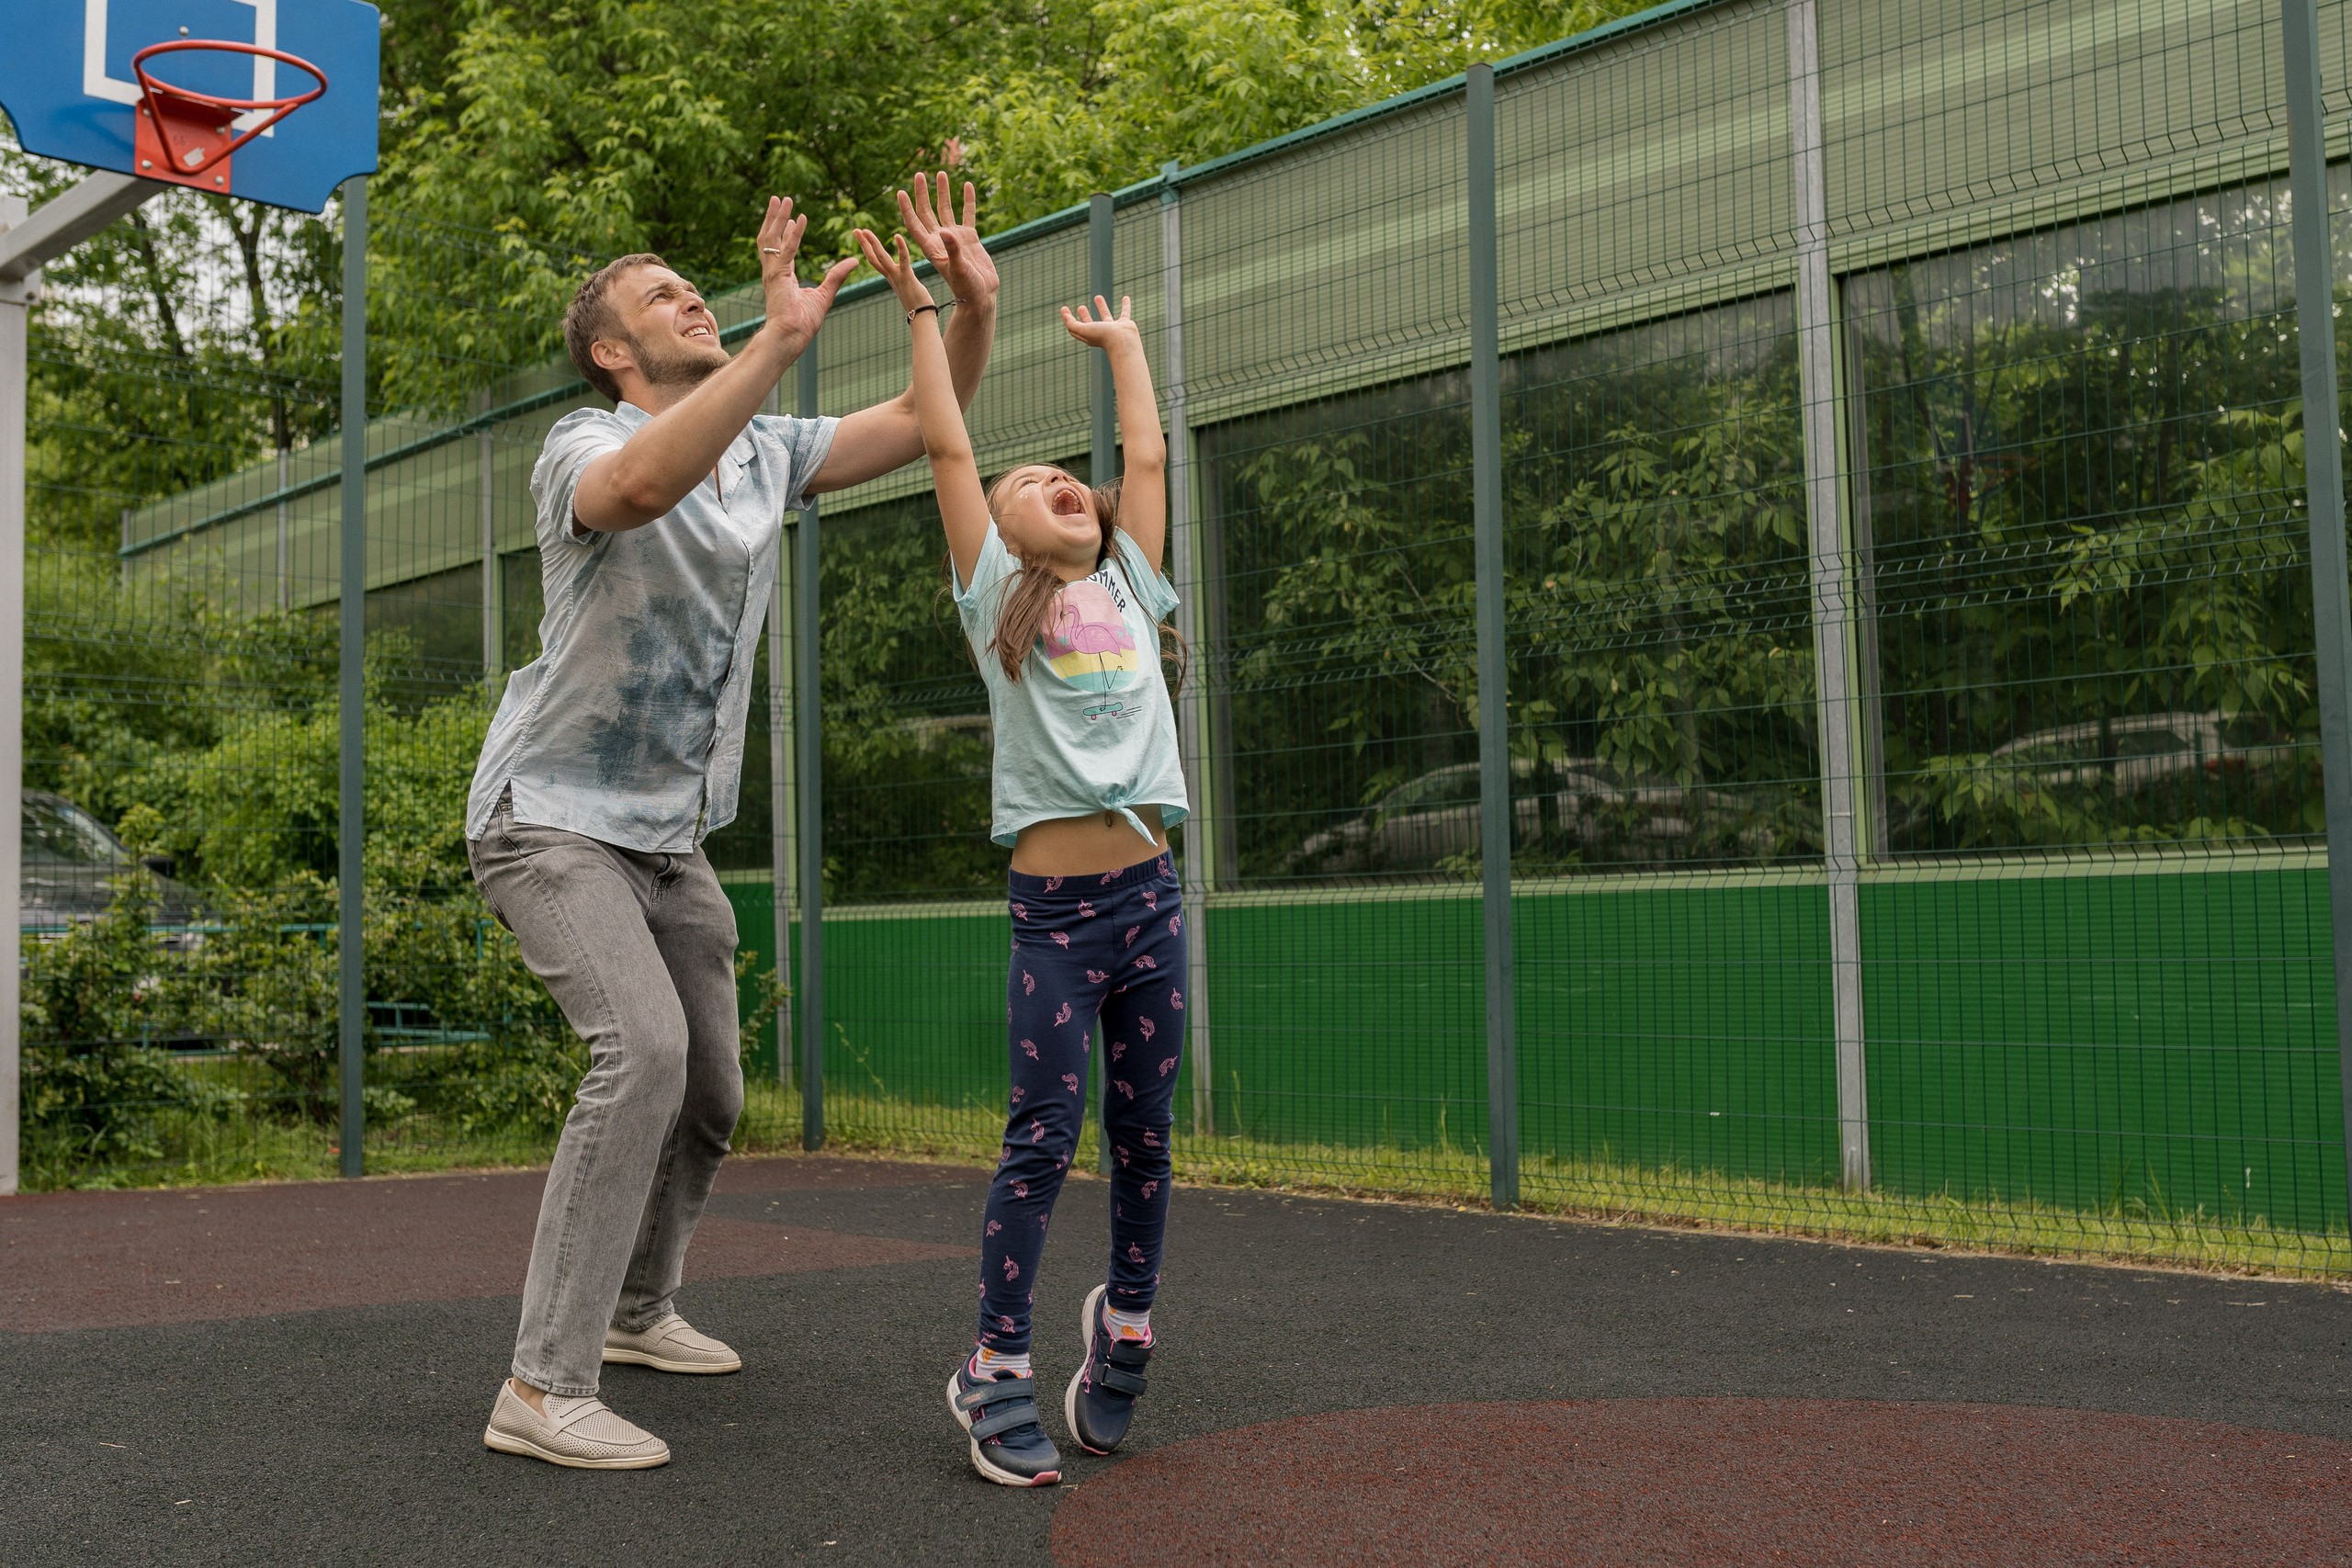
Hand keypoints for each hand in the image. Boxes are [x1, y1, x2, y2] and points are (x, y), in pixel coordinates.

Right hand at [757, 195, 858, 353]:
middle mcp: (773, 272)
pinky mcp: (779, 277)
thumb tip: (854, 262)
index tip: (792, 218)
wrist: (790, 338)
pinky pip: (787, 250)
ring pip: (771, 238)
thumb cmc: (803, 324)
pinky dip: (794, 234)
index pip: (780, 249)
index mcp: (781, 277)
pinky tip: (800, 219)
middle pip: (770, 238)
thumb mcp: (825, 295)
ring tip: (782, 199)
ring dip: (776, 218)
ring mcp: (773, 273)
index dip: (785, 232)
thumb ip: (837, 276)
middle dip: (774, 217)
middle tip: (779, 198)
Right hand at [853, 228, 935, 316]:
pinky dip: (901, 248)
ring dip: (873, 243)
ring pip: (881, 258)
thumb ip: (903, 280)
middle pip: (873, 257)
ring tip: (865, 230)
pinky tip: (897, 236)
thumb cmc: (919, 305)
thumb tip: (902, 278)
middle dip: (864, 243)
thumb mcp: (907, 288)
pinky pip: (903, 261)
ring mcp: (897, 277)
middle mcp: (890, 276)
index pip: (875, 260)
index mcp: (890, 277)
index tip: (861, 236)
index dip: (867, 248)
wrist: (922, 318)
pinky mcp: (907, 278)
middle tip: (855, 230)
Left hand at [898, 172, 998, 306]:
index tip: (900, 192)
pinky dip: (968, 200)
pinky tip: (967, 185)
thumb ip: (952, 250)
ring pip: (946, 209)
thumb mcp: (958, 269)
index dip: (907, 209)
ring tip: (941, 173)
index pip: (914, 224)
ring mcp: (955, 238)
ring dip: (943, 192)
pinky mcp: (970, 238)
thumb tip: (945, 231)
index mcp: (931, 248)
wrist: (982, 296)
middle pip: (927, 212)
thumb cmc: (967, 288)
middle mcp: (940, 240)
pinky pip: (968, 214)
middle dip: (922, 193)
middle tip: (919, 174)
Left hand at [1061, 295, 1140, 351]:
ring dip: (1102, 307)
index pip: (1076, 328)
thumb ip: (1072, 324)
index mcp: (1089, 336)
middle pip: (1090, 324)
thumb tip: (1066, 316)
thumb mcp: (1083, 330)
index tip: (1064, 308)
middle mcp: (1101, 333)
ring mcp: (1113, 329)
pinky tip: (1125, 297)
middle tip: (1081, 307)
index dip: (1068, 319)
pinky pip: (1125, 312)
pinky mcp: (1124, 324)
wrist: (1123, 340)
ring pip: (1106, 316)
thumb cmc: (1103, 336)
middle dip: (1084, 316)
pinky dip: (1125, 305)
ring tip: (1097, 297)